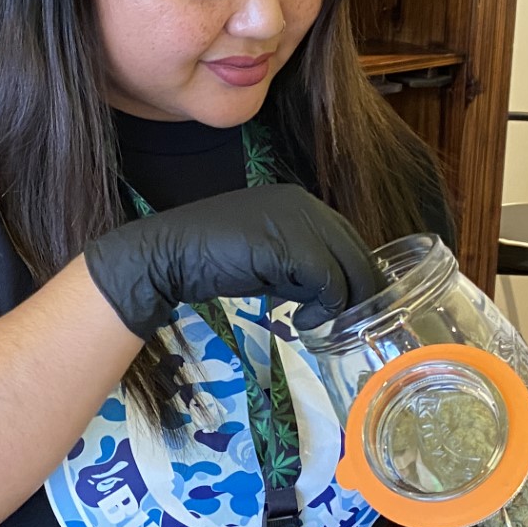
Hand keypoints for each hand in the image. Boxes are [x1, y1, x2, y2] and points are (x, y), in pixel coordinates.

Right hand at [84, 184, 383, 339]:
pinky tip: (302, 321)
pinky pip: (328, 280)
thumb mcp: (270, 264)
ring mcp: (298, 220)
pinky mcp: (289, 244)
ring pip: (349, 267)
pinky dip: (324, 307)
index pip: (349, 240)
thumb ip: (303, 270)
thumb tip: (334, 296)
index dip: (354, 277)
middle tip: (340, 324)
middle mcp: (305, 204)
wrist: (170, 254)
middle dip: (357, 294)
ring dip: (339, 304)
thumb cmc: (214, 260)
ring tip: (312, 323)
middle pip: (357, 253)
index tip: (343, 309)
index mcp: (301, 202)